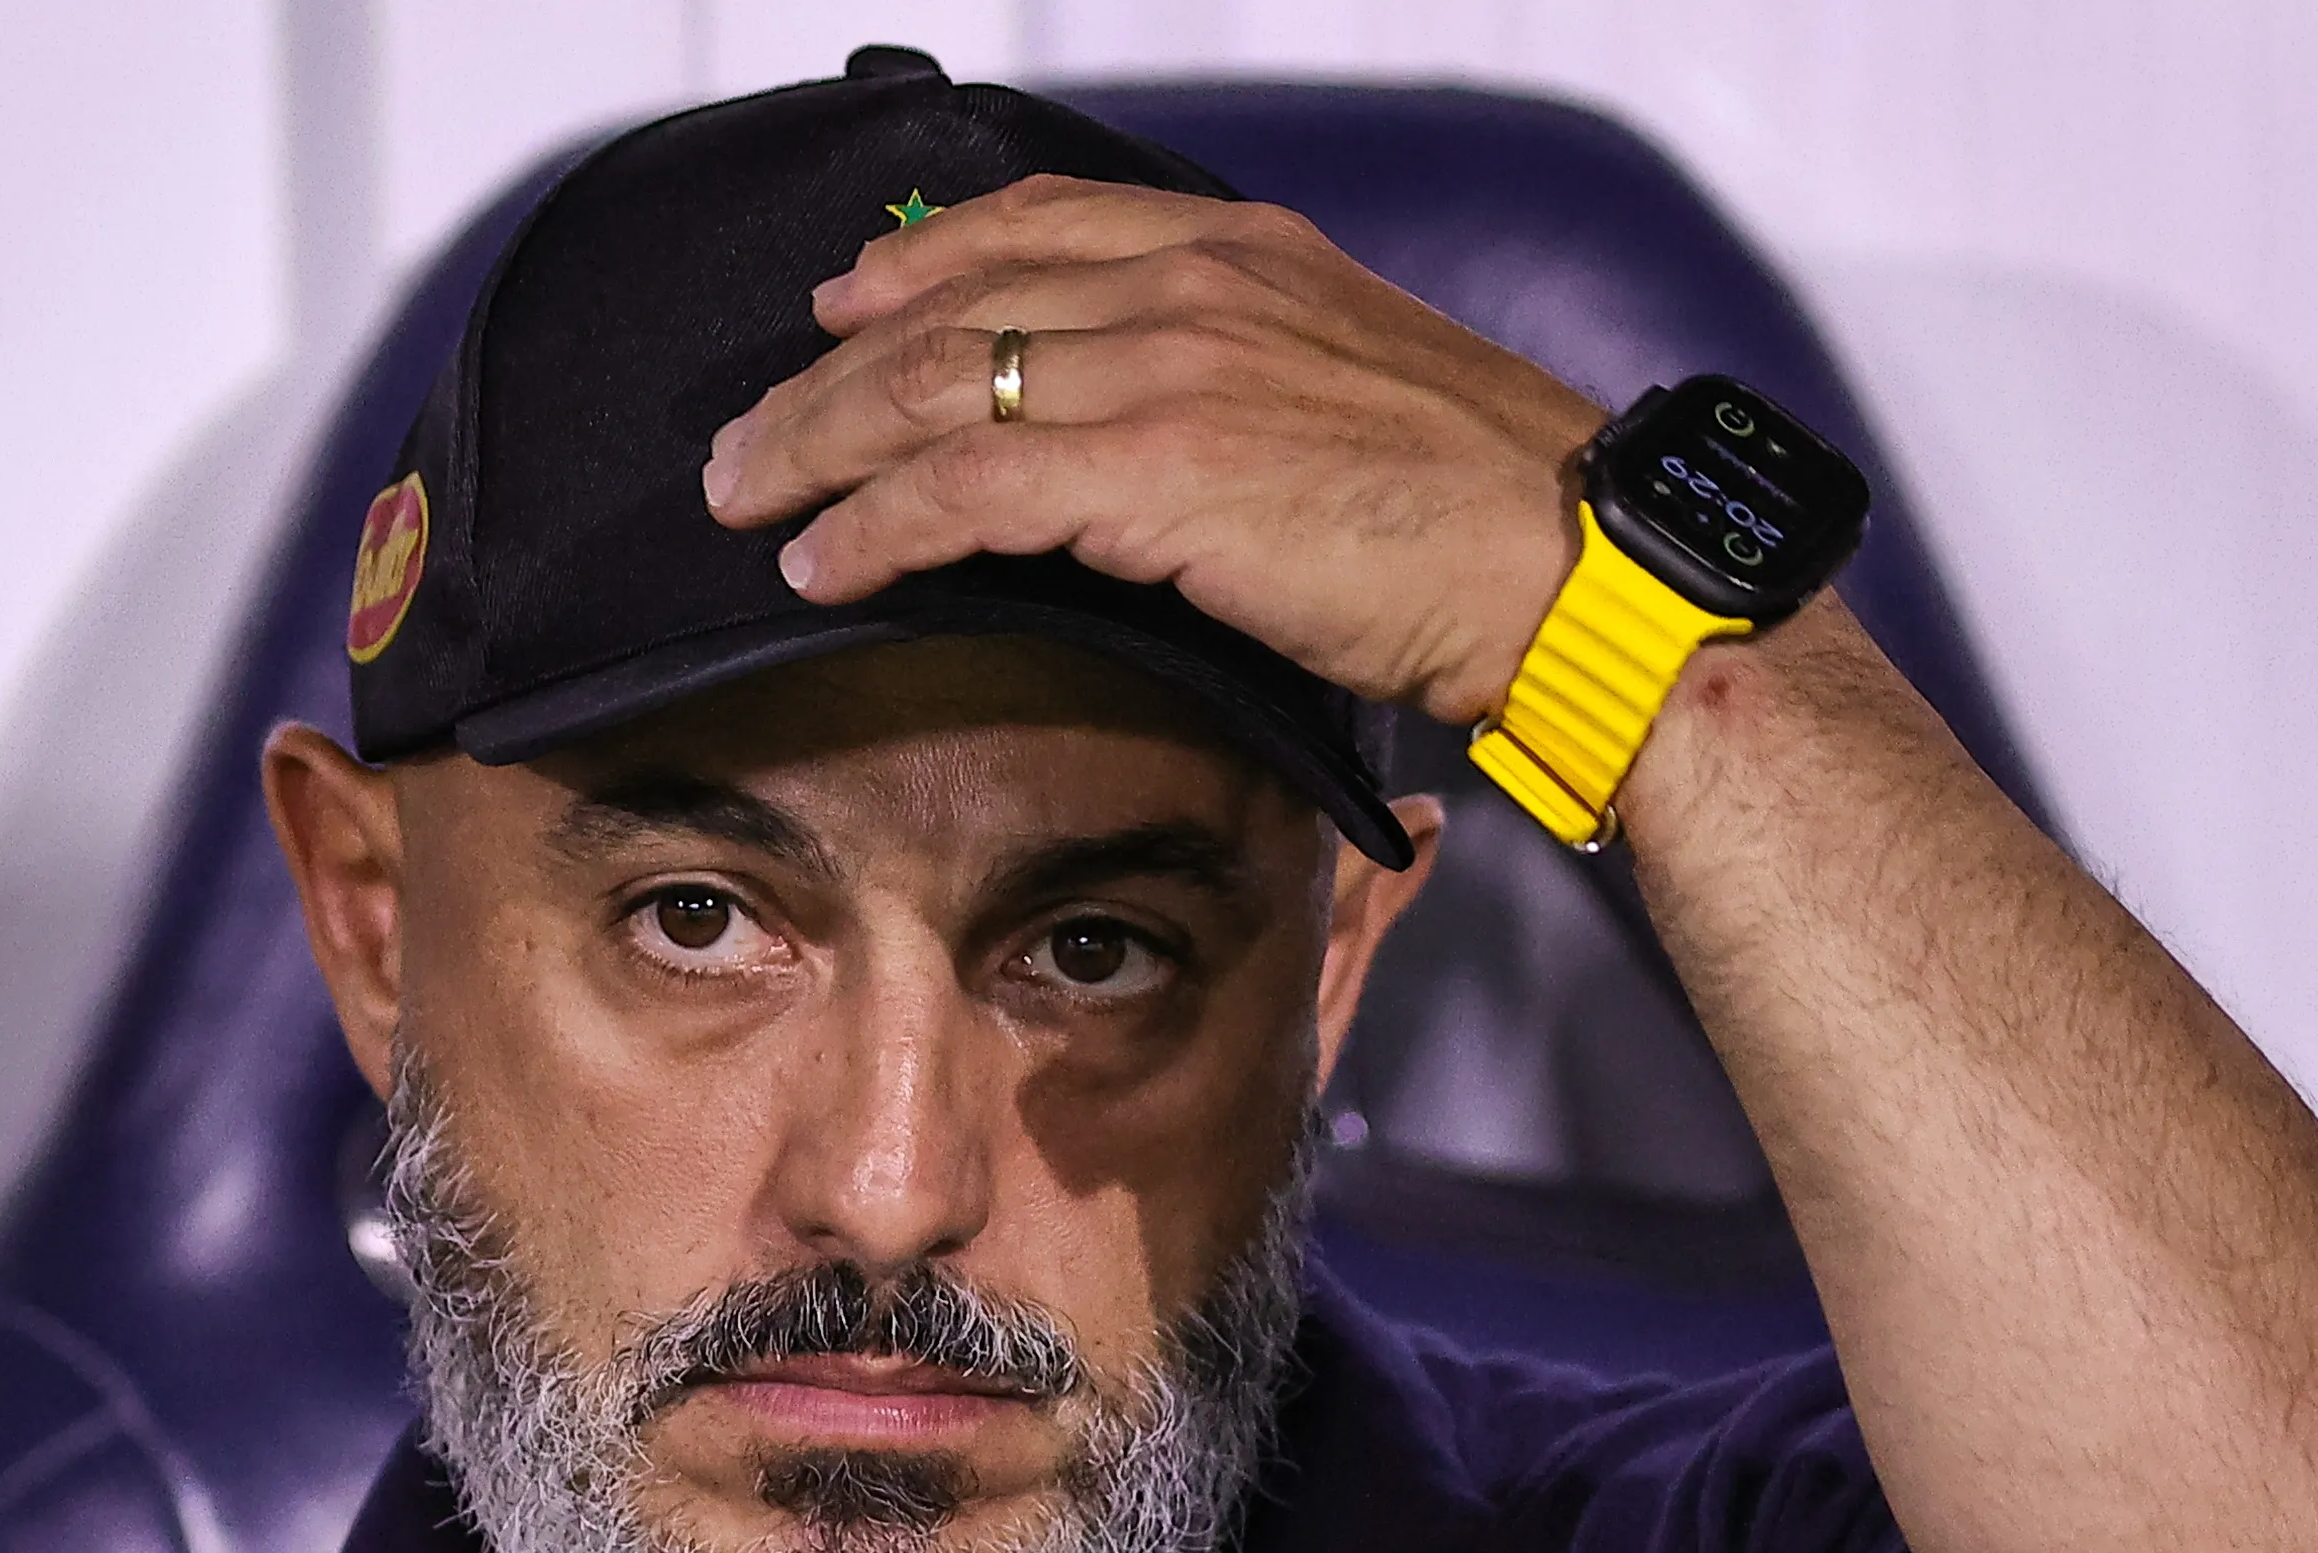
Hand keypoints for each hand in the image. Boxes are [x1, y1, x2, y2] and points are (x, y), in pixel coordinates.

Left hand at [701, 176, 1606, 725]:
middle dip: (826, 373)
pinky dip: (873, 527)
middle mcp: (1192, 288)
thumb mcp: (1354, 395)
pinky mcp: (1153, 474)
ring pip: (932, 387)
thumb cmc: (1478, 513)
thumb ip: (1248, 382)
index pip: (1041, 223)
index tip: (845, 301)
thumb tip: (1171, 441)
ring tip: (750, 501)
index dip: (921, 261)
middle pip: (951, 304)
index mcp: (1242, 254)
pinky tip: (823, 565)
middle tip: (751, 434)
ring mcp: (1169, 372)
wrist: (1567, 562)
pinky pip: (963, 488)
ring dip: (816, 449)